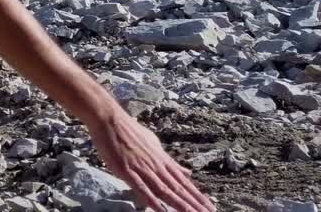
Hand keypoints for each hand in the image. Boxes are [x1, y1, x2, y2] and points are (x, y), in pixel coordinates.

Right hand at [88, 110, 214, 211]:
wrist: (110, 119)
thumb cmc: (130, 130)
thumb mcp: (154, 144)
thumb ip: (169, 161)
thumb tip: (185, 171)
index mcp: (163, 160)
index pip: (183, 182)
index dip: (197, 196)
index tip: (210, 207)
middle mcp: (156, 166)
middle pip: (178, 189)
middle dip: (194, 204)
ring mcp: (142, 168)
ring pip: (164, 190)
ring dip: (179, 205)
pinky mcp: (126, 170)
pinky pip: (141, 188)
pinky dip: (152, 200)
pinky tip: (160, 210)